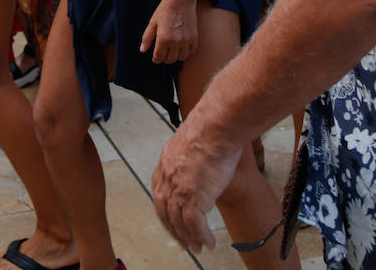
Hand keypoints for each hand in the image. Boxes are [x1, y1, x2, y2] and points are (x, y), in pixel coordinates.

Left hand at [140, 0, 196, 63]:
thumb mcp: (153, 22)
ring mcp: (186, 41)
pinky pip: (190, 52)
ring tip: (171, 50)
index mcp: (163, 38)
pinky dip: (185, 52)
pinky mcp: (194, 38)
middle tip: (162, 53)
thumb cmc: (164, 10)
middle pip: (170, 59)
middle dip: (164, 58)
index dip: (155, 59)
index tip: (155, 57)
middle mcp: (176, 42)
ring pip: (181, 58)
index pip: (159, 57)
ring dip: (175, 56)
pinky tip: (180, 47)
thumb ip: (147, 37)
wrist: (180, 0)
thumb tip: (142, 50)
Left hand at [152, 121, 242, 252]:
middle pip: (165, 212)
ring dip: (189, 238)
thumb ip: (189, 157)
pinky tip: (208, 243)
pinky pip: (195, 225)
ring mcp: (179, 190)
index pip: (160, 195)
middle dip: (174, 230)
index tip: (172, 220)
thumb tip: (199, 161)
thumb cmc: (210, 129)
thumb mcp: (191, 142)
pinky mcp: (193, 198)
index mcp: (164, 164)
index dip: (166, 211)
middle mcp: (167, 179)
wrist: (215, 128)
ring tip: (197, 248)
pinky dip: (201, 236)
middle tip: (183, 242)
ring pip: (180, 222)